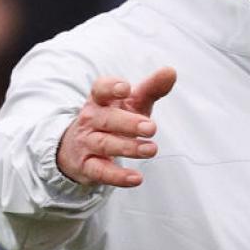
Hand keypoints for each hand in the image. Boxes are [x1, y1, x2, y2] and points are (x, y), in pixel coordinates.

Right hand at [56, 67, 176, 186]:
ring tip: (152, 149)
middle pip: (106, 119)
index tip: (125, 88)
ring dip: (128, 148)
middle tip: (151, 127)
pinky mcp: (87, 166)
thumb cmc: (114, 118)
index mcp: (100, 101)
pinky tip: (136, 178)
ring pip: (105, 144)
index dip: (110, 88)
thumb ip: (151, 88)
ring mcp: (87, 143)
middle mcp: (91, 120)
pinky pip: (100, 171)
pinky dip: (117, 176)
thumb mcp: (132, 103)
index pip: (99, 90)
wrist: (79, 147)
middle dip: (128, 123)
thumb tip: (171, 71)